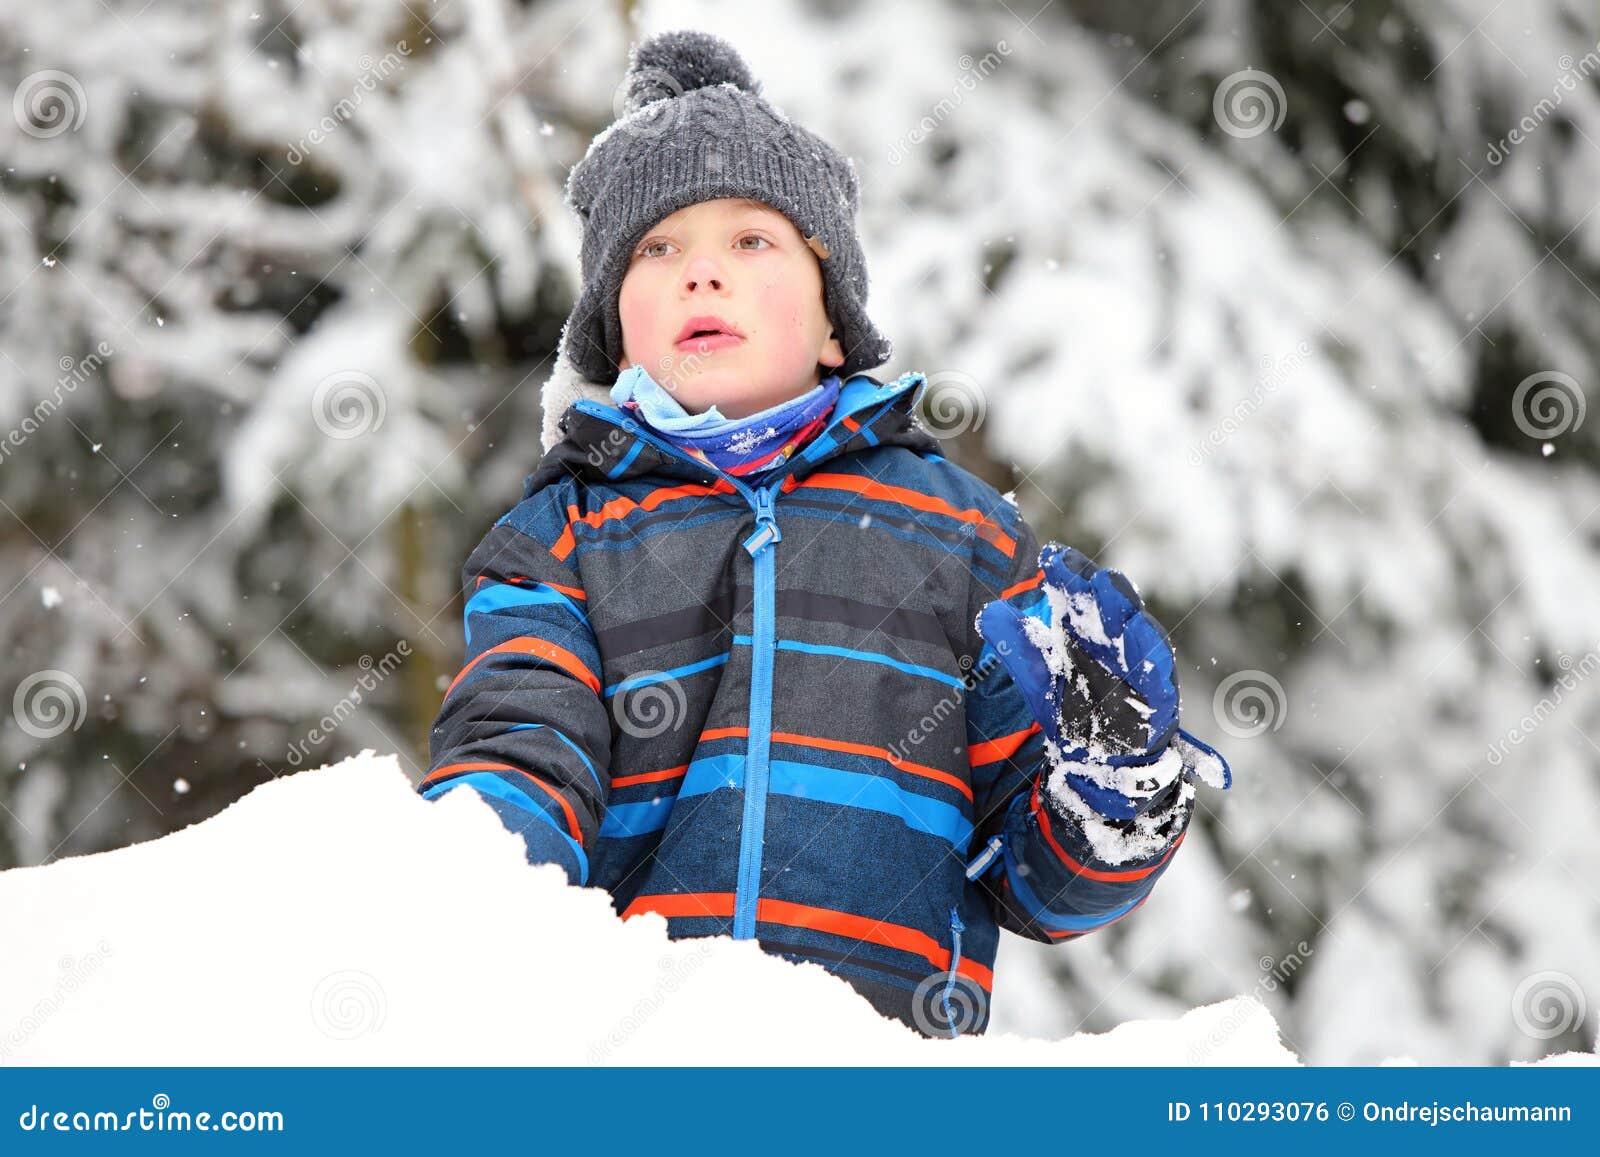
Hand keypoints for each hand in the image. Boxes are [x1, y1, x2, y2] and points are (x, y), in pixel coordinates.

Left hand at [976, 543, 1230, 819]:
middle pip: (1115, 604)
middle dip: (1103, 588)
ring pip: (1140, 632)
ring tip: (1112, 599)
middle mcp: (1119, 640)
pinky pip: (1160, 676)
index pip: (1082, 590)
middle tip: (1086, 575)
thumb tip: (987, 612)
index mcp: (1090, 629)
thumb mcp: (1038, 679)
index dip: (1070, 572)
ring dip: (1128, 615)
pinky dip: (1152, 661)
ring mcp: (1143, 666)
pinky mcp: (1161, 697)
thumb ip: (1017, 646)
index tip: (1052, 556)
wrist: (1101, 763)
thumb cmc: (1073, 710)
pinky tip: (1141, 648)